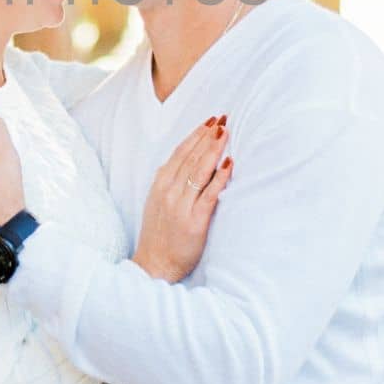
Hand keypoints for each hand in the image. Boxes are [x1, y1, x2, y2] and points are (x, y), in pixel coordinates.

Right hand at [132, 115, 233, 282]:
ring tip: (226, 132)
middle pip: (191, 156)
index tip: (210, 121)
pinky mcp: (194, 221)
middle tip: (223, 119)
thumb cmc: (159, 235)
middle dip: (207, 136)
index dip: (196, 135)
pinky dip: (220, 177)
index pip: (180, 152)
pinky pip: (209, 194)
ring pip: (199, 170)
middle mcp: (169, 191)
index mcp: (160, 185)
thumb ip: (170, 182)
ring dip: (213, 149)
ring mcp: (181, 205)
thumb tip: (187, 161)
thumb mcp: (157, 202)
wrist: (154, 265)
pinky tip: (229, 163)